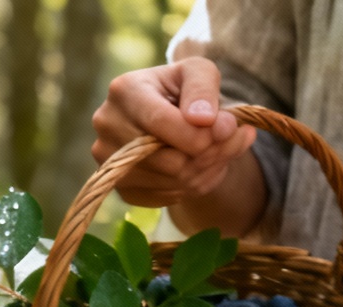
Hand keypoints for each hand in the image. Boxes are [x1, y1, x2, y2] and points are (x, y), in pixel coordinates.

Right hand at [91, 57, 257, 206]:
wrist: (166, 114)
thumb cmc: (182, 89)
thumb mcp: (198, 72)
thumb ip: (204, 88)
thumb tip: (205, 120)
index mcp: (124, 91)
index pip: (162, 123)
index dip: (201, 133)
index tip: (230, 128)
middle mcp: (108, 127)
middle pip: (171, 160)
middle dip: (211, 152)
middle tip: (234, 139)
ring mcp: (111, 162)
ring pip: (174, 182)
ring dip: (207, 170)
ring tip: (220, 150)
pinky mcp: (122, 188)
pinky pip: (167, 197)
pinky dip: (193, 186)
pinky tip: (200, 165)